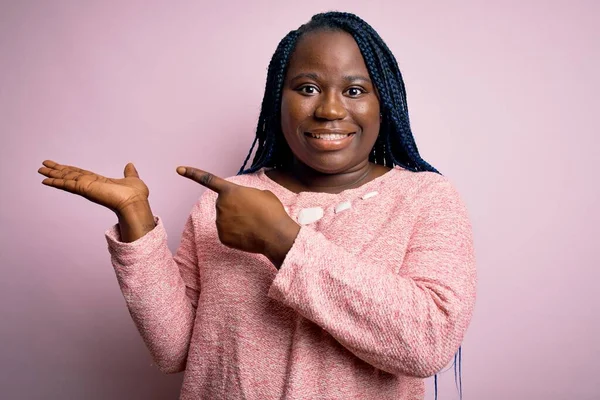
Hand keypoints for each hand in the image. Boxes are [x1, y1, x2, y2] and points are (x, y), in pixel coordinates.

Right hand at [38, 160, 155, 241]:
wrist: (135, 203)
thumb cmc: (136, 195)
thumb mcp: (132, 179)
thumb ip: (129, 173)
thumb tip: (130, 165)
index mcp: (99, 182)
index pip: (80, 174)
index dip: (69, 170)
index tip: (60, 166)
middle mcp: (90, 185)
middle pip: (69, 175)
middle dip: (57, 171)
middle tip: (43, 166)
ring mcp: (86, 188)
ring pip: (65, 179)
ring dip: (53, 174)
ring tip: (40, 170)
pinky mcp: (85, 189)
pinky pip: (67, 184)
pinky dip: (56, 182)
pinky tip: (46, 180)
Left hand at [177, 166, 299, 266]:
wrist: (275, 234)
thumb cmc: (272, 212)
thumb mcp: (262, 194)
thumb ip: (248, 195)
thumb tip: (246, 205)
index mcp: (230, 190)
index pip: (208, 179)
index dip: (192, 173)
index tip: (178, 169)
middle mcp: (221, 205)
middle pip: (225, 205)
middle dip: (236, 208)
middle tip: (254, 213)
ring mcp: (220, 222)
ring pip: (226, 220)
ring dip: (238, 222)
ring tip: (254, 224)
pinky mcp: (222, 237)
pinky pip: (228, 234)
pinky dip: (238, 235)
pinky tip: (249, 235)